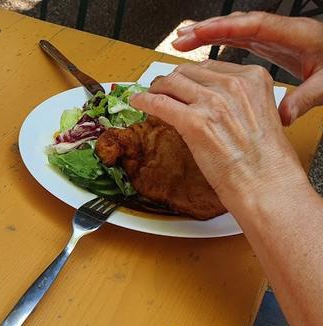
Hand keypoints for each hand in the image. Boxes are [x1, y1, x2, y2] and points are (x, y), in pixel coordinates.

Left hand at [129, 60, 309, 210]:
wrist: (265, 182)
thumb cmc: (265, 158)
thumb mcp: (260, 113)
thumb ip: (238, 99)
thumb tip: (211, 97)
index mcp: (253, 78)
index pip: (210, 65)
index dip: (191, 75)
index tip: (182, 83)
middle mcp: (233, 84)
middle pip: (188, 71)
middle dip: (172, 80)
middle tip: (161, 89)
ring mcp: (212, 102)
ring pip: (171, 83)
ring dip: (156, 88)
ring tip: (149, 95)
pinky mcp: (194, 122)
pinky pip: (159, 103)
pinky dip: (144, 101)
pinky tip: (138, 102)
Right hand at [173, 12, 322, 124]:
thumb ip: (304, 99)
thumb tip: (285, 115)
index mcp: (296, 35)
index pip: (254, 26)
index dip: (225, 28)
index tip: (200, 33)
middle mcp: (282, 32)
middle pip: (238, 23)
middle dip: (207, 29)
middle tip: (181, 38)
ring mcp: (274, 37)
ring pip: (235, 29)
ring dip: (207, 34)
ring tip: (182, 41)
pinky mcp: (270, 45)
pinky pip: (239, 39)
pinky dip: (218, 42)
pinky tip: (201, 48)